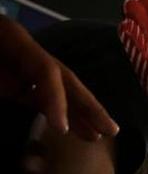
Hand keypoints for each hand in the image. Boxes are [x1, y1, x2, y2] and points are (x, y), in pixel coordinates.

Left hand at [0, 15, 117, 138]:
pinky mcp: (9, 81)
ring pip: (55, 87)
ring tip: (97, 135)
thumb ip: (2, 83)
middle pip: (62, 77)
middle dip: (87, 105)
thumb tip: (33, 86)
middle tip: (111, 130)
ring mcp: (17, 65)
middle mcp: (22, 49)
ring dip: (76, 112)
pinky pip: (37, 95)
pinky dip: (54, 112)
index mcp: (12, 38)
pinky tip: (69, 129)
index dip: (58, 99)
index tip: (62, 130)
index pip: (47, 70)